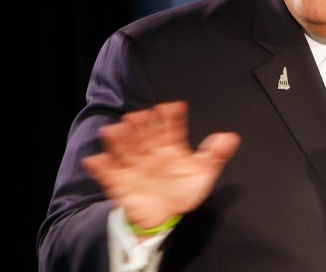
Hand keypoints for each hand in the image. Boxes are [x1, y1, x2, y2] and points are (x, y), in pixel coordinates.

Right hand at [81, 101, 240, 230]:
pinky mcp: (120, 183)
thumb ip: (215, 155)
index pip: (170, 129)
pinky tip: (94, 160)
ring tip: (115, 130)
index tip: (173, 108)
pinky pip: (108, 174)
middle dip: (140, 124)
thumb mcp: (201, 174)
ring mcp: (133, 166)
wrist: (163, 217)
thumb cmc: (181, 191)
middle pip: (143, 134)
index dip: (171, 118)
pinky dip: (100, 167)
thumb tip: (231, 137)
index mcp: (169, 147)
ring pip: (124, 149)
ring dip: (118, 140)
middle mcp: (149, 152)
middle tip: (139, 116)